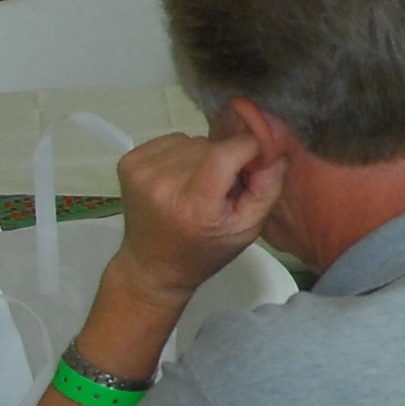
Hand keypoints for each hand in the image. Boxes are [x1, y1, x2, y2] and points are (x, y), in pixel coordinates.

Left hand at [106, 125, 285, 308]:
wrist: (153, 265)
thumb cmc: (202, 250)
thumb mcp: (247, 230)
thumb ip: (267, 190)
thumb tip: (275, 150)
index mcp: (193, 205)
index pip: (225, 153)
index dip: (248, 146)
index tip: (258, 155)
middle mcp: (162, 185)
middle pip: (210, 146)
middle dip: (225, 158)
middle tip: (222, 186)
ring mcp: (142, 172)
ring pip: (191, 140)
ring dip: (202, 156)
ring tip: (199, 184)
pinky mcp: (129, 162)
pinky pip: (171, 140)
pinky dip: (182, 154)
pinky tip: (181, 178)